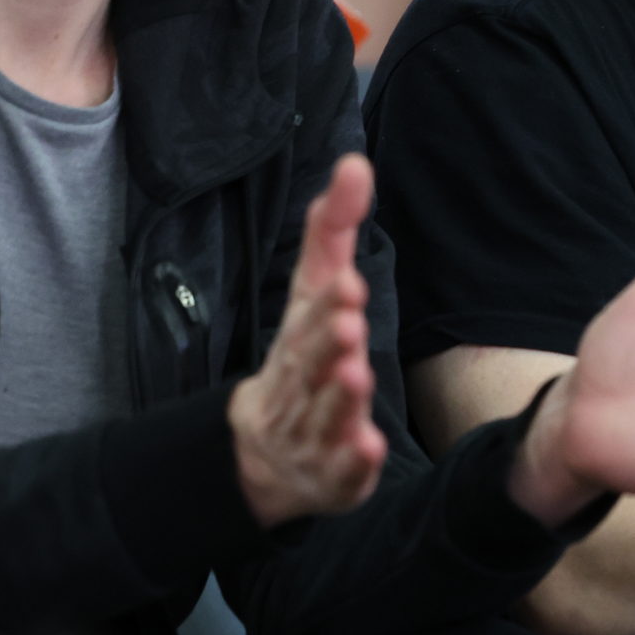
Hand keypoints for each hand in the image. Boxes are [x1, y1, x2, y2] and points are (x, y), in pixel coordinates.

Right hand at [228, 154, 391, 526]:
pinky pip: (341, 469)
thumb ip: (333, 230)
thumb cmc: (301, 355)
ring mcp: (314, 430)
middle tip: (350, 320)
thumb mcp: (314, 290)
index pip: (309, 315)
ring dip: (340, 397)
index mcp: (298, 337)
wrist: (267, 450)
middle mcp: (300, 382)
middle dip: (328, 342)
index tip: (348, 281)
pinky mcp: (333, 471)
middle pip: (311, 362)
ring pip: (325, 414)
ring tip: (358, 375)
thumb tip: (355, 162)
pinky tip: (367, 449)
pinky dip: (352, 461)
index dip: (328, 301)